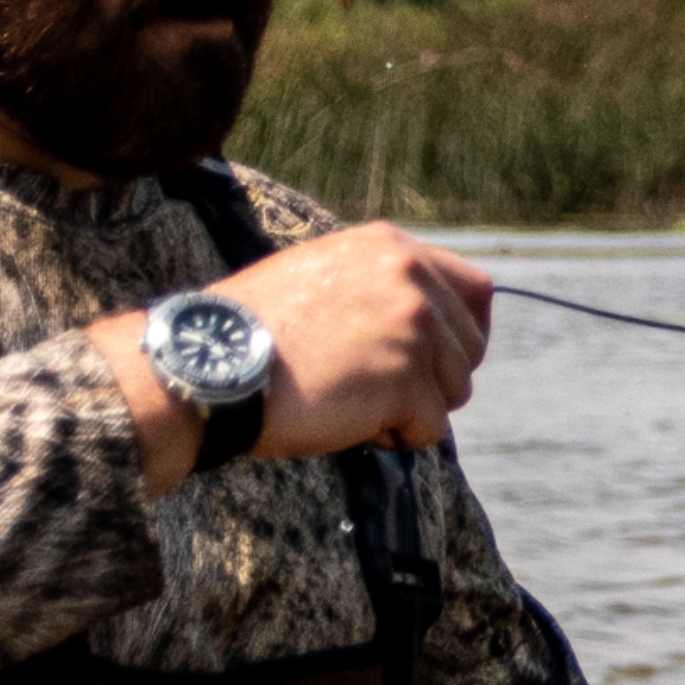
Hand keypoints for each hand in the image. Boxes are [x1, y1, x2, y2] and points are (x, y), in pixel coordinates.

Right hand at [106, 224, 494, 487]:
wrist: (209, 363)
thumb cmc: (254, 331)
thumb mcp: (322, 276)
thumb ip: (379, 286)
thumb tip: (430, 319)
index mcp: (390, 246)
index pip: (475, 290)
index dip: (463, 333)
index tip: (438, 360)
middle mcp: (410, 276)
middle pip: (472, 348)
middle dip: (436, 379)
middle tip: (378, 391)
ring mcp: (414, 326)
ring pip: (455, 390)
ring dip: (412, 409)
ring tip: (351, 400)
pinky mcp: (407, 378)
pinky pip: (430, 429)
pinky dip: (395, 438)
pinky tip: (347, 421)